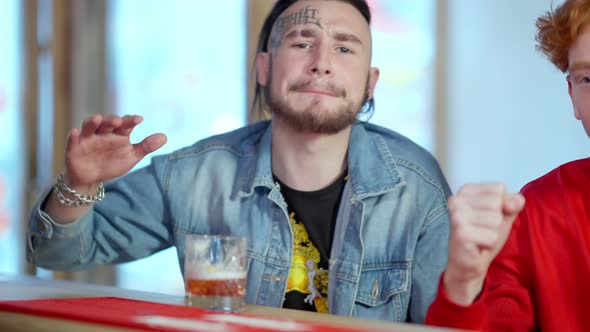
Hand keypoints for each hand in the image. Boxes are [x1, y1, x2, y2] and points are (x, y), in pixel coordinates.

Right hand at [64, 114, 166, 187]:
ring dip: (92, 122)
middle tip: (118, 121)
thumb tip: (165, 137)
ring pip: (88, 126)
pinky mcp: (74, 148)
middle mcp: (102, 133)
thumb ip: (146, 146)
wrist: (92, 179)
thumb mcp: (131, 156)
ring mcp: (87, 139)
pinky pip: (72, 140)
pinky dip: (72, 136)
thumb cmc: (112, 163)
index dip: (131, 120)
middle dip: (111, 120)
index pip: (125, 124)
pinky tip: (74, 132)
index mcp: (118, 133)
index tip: (139, 119)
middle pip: (106, 123)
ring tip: (97, 119)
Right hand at [443, 183, 524, 304]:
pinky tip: (477, 246)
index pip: (499, 188)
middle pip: (497, 203)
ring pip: (496, 219)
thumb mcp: (503, 215)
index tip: (485, 216)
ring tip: (479, 237)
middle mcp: (456, 200)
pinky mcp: (461, 234)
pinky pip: (492, 237)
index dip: (500, 206)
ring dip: (492, 233)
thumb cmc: (482, 235)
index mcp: (465, 190)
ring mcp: (457, 216)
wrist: (467, 263)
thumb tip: (517, 201)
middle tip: (481, 229)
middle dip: (496, 220)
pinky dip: (489, 244)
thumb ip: (513, 203)